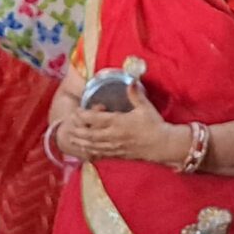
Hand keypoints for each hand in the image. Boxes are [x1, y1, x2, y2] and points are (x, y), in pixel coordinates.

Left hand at [61, 96, 177, 164]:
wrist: (163, 145)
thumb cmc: (154, 125)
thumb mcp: (145, 106)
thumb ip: (135, 94)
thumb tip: (131, 80)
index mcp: (118, 122)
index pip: (96, 119)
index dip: (83, 115)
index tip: (76, 111)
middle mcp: (113, 135)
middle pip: (90, 134)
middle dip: (78, 129)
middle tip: (70, 124)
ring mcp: (115, 146)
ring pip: (92, 145)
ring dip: (80, 141)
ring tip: (71, 137)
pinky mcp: (118, 154)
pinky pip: (100, 153)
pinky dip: (90, 151)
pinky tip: (84, 149)